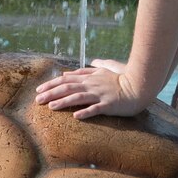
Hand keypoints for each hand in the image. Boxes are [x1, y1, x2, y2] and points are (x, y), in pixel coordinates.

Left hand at [34, 59, 148, 119]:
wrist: (141, 85)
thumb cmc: (126, 76)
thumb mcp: (110, 67)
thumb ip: (98, 65)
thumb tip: (90, 62)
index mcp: (91, 77)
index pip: (67, 79)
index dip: (52, 84)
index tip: (39, 89)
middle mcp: (93, 85)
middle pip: (68, 87)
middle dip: (51, 93)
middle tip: (37, 100)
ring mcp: (101, 95)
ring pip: (78, 97)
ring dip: (63, 102)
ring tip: (50, 107)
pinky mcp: (109, 105)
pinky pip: (96, 108)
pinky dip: (86, 112)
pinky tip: (76, 116)